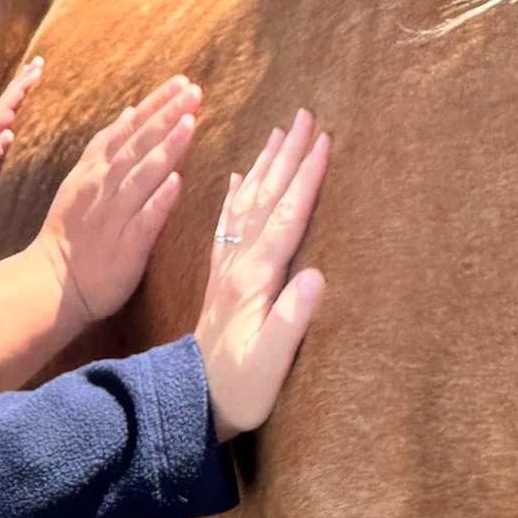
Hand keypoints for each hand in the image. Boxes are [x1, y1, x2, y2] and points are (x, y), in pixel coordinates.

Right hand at [33, 76, 201, 329]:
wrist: (51, 284)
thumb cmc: (72, 233)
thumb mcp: (82, 182)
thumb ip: (106, 149)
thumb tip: (129, 113)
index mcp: (93, 171)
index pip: (127, 129)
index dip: (154, 105)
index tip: (180, 82)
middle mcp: (102, 187)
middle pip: (137, 144)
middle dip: (166, 115)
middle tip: (194, 90)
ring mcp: (113, 215)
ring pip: (142, 174)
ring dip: (167, 147)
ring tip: (190, 122)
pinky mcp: (125, 245)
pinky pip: (144, 218)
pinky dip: (159, 198)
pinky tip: (177, 180)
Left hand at [195, 109, 329, 441]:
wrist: (193, 403)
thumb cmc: (241, 390)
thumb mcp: (271, 364)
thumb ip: (291, 321)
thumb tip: (317, 276)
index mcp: (254, 278)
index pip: (285, 216)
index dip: (306, 177)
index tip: (323, 140)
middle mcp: (238, 264)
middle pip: (265, 197)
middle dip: (288, 155)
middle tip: (305, 114)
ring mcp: (228, 268)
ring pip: (246, 202)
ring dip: (265, 165)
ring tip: (278, 131)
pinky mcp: (223, 278)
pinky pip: (228, 223)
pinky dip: (235, 194)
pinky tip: (236, 175)